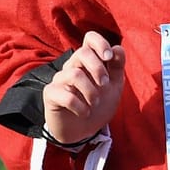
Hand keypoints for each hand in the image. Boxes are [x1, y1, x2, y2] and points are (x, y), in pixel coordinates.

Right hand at [43, 31, 124, 146]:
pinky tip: (84, 113)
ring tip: (95, 103)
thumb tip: (118, 49)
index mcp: (88, 61)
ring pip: (74, 74)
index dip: (100, 43)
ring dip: (91, 91)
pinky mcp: (51, 94)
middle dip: (98, 69)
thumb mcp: (114, 87)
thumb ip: (117, 68)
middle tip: (105, 85)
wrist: (83, 131)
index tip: (109, 57)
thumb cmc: (98, 106)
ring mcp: (60, 79)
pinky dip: (80, 107)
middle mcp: (72, 66)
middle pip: (81, 53)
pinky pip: (66, 96)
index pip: (89, 38)